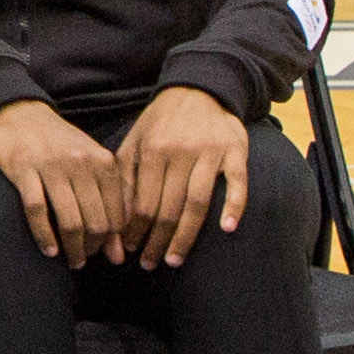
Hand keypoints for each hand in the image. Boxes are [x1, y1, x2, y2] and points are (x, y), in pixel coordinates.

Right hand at [0, 100, 125, 266]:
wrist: (17, 113)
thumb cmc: (56, 143)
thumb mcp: (88, 165)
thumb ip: (106, 203)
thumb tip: (118, 254)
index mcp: (103, 162)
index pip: (117, 214)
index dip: (112, 240)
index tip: (104, 254)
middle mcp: (81, 163)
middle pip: (96, 221)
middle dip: (92, 248)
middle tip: (83, 260)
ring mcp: (51, 166)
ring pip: (70, 220)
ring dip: (72, 248)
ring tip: (70, 260)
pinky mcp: (23, 169)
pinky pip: (37, 211)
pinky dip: (45, 235)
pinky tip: (49, 249)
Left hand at [115, 86, 251, 268]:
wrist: (199, 89)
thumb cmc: (162, 121)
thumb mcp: (136, 139)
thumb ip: (126, 172)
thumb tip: (117, 212)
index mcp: (151, 151)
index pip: (141, 201)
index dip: (135, 229)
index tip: (130, 250)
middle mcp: (179, 153)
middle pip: (167, 207)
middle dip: (157, 239)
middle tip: (151, 263)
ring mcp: (209, 153)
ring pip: (197, 202)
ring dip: (187, 234)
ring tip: (176, 258)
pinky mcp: (235, 151)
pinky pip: (236, 182)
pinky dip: (234, 205)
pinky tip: (227, 228)